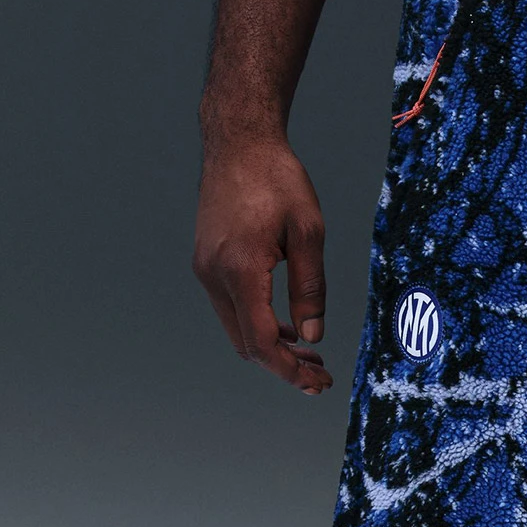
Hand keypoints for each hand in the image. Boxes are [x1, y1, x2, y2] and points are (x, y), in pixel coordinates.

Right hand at [192, 136, 334, 394]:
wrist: (238, 142)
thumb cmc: (277, 180)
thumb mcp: (308, 232)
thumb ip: (310, 288)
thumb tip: (312, 336)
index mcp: (239, 270)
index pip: (261, 341)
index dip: (290, 370)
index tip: (318, 384)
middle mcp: (213, 275)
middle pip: (246, 344)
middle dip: (284, 365)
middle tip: (321, 376)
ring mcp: (205, 270)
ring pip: (237, 330)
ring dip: (271, 346)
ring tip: (310, 356)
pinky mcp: (206, 262)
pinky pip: (232, 309)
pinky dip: (258, 324)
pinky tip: (287, 327)